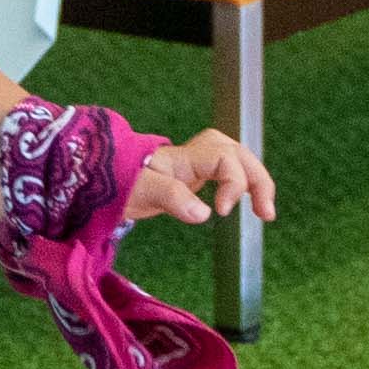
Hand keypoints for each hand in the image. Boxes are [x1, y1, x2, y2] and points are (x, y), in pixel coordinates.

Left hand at [123, 126, 275, 228]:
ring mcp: (197, 163)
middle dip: (258, 180)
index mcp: (185, 157)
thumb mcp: (140, 191)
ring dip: (256, 182)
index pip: (225, 158)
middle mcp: (195, 155)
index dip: (233, 182)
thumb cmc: (119, 183)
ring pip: (239, 160)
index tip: (222, 212)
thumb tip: (204, 213)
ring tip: (265, 212)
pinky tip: (249, 203)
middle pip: (239, 154)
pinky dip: (244, 184)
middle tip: (266, 214)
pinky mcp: (197, 174)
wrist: (102, 179)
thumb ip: (171, 198)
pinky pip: (230, 171)